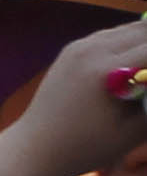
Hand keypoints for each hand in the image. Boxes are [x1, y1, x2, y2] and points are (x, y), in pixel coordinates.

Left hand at [0, 16, 146, 175]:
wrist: (39, 145)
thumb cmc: (90, 146)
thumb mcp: (135, 129)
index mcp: (108, 70)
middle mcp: (92, 50)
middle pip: (143, 32)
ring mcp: (78, 46)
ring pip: (126, 29)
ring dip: (145, 41)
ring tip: (146, 64)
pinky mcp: (70, 49)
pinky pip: (108, 35)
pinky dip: (127, 41)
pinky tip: (135, 57)